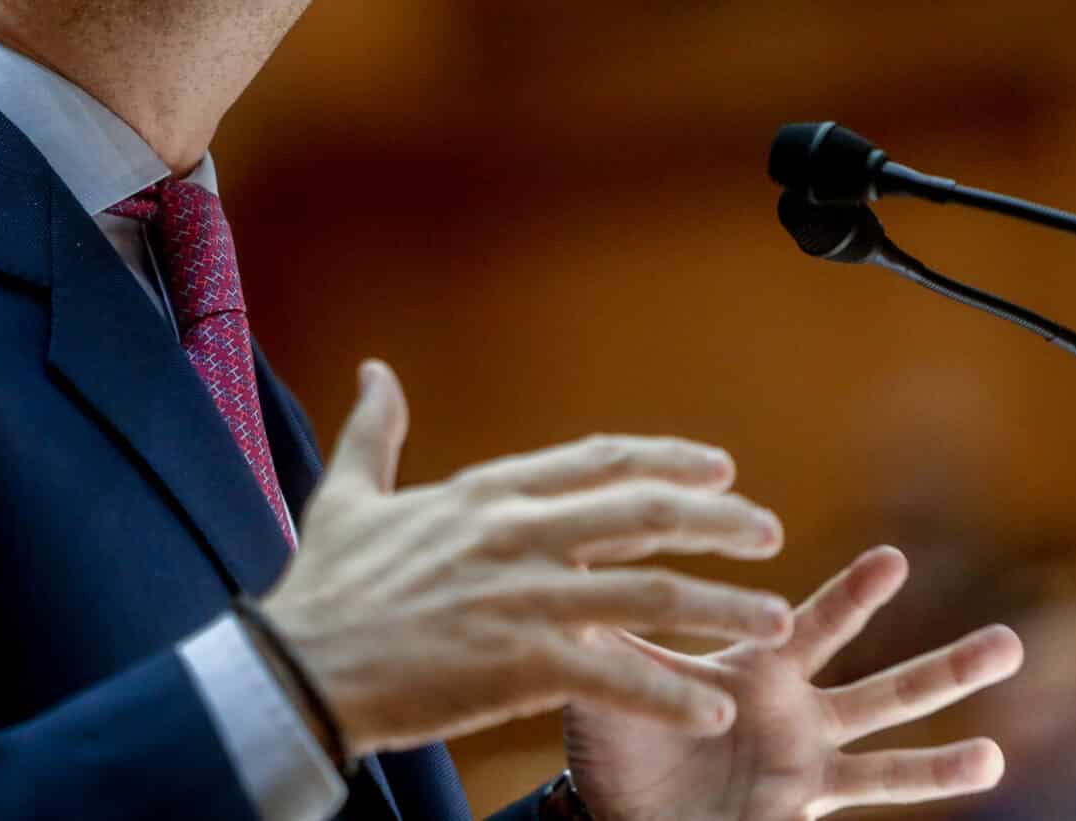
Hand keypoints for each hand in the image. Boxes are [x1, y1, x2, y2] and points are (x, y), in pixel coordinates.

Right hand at [262, 360, 793, 757]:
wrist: (300, 666)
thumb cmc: (325, 585)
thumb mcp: (347, 494)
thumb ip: (375, 431)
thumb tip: (375, 370)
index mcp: (487, 493)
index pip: (601, 461)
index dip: (668, 461)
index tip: (718, 469)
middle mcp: (517, 534)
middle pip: (646, 515)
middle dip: (720, 522)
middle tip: (767, 532)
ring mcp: (525, 598)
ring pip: (654, 594)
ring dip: (724, 606)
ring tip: (776, 620)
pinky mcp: (521, 664)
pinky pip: (621, 678)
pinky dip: (675, 692)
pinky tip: (715, 705)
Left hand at [564, 546, 1023, 820]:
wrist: (611, 811)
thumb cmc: (613, 740)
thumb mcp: (612, 671)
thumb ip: (613, 619)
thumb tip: (580, 552)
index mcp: (757, 669)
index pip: (817, 622)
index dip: (858, 595)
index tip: (899, 558)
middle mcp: (797, 711)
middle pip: (884, 679)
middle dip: (946, 661)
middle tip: (1015, 638)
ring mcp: (809, 759)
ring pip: (893, 733)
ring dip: (949, 727)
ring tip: (1005, 719)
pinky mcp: (804, 799)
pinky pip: (875, 785)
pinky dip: (929, 776)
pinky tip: (985, 760)